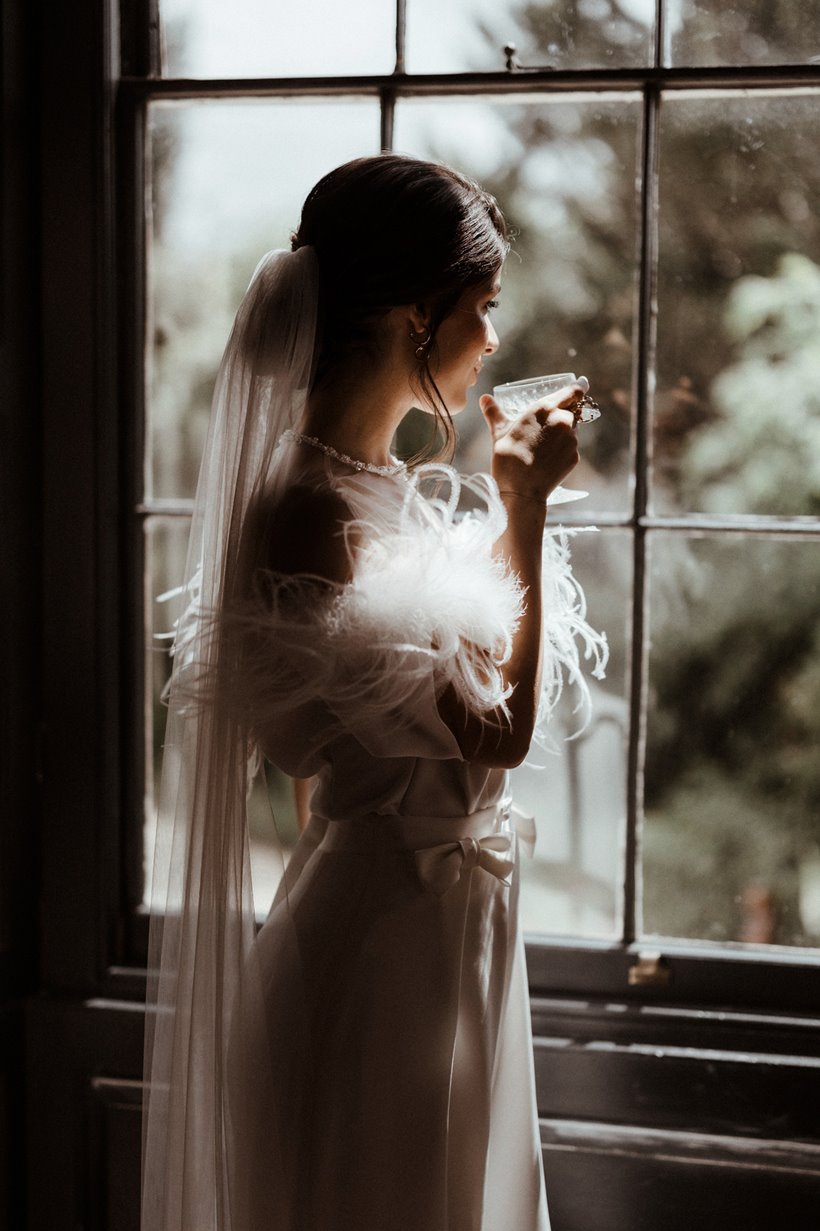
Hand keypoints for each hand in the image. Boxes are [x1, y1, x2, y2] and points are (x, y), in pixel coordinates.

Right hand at [480, 381, 582, 501]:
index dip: (579, 387)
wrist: (521, 490)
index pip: (575, 391)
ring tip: (542, 447)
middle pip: (572, 411)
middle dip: (562, 415)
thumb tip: (485, 399)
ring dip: (562, 433)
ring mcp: (572, 440)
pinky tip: (546, 459)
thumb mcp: (498, 432)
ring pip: (572, 430)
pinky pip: (570, 447)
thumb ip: (494, 412)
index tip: (581, 385)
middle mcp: (563, 420)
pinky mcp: (574, 457)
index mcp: (546, 408)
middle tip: (545, 428)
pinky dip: (561, 450)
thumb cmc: (508, 458)